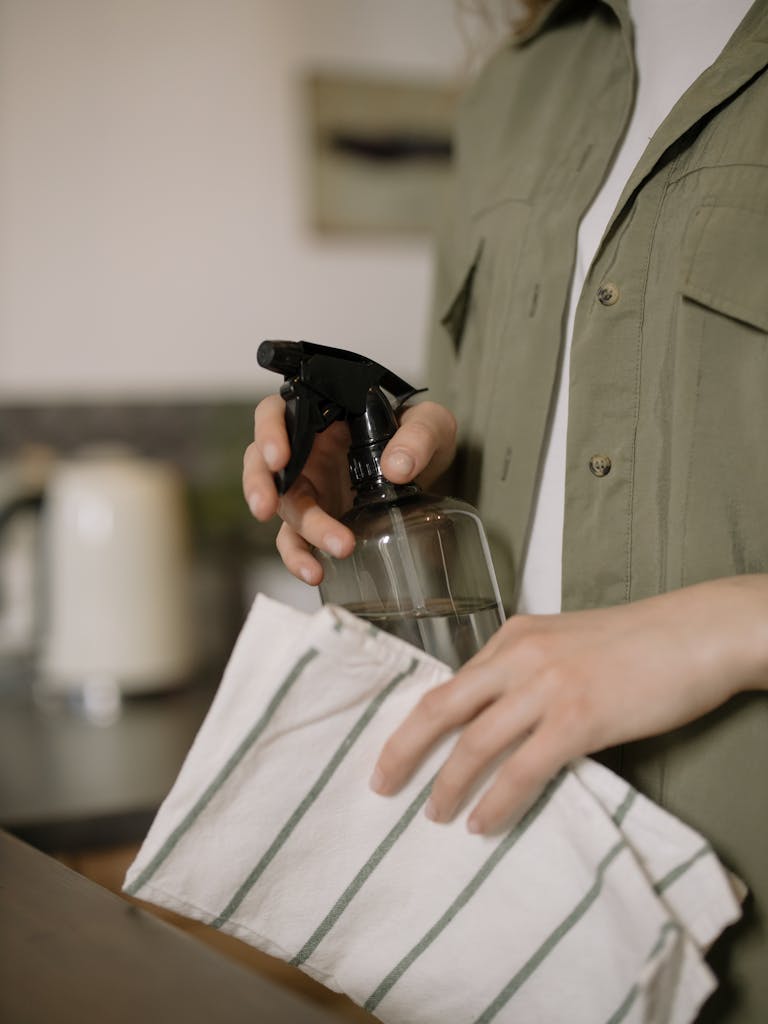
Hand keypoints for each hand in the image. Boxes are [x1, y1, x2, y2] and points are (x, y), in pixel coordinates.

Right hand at [242, 397, 456, 584]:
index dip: (269, 432)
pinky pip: (296, 540)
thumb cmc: (420, 436)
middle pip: (263, 463)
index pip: (277, 413)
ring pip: (283, 506)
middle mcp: (306, 450)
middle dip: (261, 485)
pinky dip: (300, 557)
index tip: (278, 457)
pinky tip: (315, 572)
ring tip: (322, 556)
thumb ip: (418, 437)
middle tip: (267, 506)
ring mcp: (309, 487)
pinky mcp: (317, 519)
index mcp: (321, 415)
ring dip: (297, 532)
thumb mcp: (430, 425)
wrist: (431, 471)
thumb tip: (397, 467)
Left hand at [370, 576, 767, 832]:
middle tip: (382, 784)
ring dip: (449, 784)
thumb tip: (498, 714)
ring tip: (435, 815)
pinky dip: (497, 800)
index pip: (453, 683)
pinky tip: (484, 822)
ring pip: (475, 743)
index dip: (419, 722)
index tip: (398, 750)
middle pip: (443, 708)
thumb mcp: (567, 641)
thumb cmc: (637, 641)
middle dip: (404, 749)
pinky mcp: (578, 719)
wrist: (693, 633)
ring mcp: (547, 687)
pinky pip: (523, 769)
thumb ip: (528, 669)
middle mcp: (520, 656)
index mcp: (514, 634)